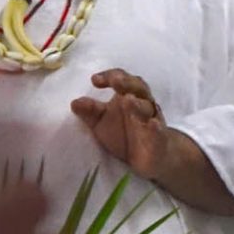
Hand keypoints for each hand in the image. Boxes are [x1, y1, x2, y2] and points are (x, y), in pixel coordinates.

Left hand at [70, 71, 233, 214]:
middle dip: (127, 83)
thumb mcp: (101, 123)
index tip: (95, 80)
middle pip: (138, 87)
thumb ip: (90, 112)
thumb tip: (74, 102)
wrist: (150, 158)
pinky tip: (152, 124)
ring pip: (148, 108)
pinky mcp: (159, 139)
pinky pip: (159, 131)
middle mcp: (142, 104)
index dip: (109, 76)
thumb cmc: (123, 134)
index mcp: (128, 96)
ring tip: (128, 100)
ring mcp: (152, 120)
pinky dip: (156, 127)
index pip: (121, 79)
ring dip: (138, 104)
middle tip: (116, 80)